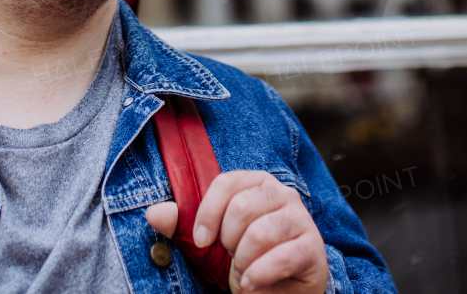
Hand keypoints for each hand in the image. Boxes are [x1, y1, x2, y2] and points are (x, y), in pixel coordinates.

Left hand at [146, 170, 327, 293]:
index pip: (226, 182)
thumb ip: (180, 225)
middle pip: (242, 206)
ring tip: (242, 272)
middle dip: (227, 241)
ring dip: (243, 260)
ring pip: (260, 232)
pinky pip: (281, 257)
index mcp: (254, 182)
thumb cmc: (242, 257)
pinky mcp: (312, 247)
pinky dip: (259, 275)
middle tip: (229, 257)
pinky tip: (252, 284)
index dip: (207, 212)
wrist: (279, 289)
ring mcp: (300, 218)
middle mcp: (281, 193)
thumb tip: (154, 213)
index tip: (199, 240)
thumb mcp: (208, 242)